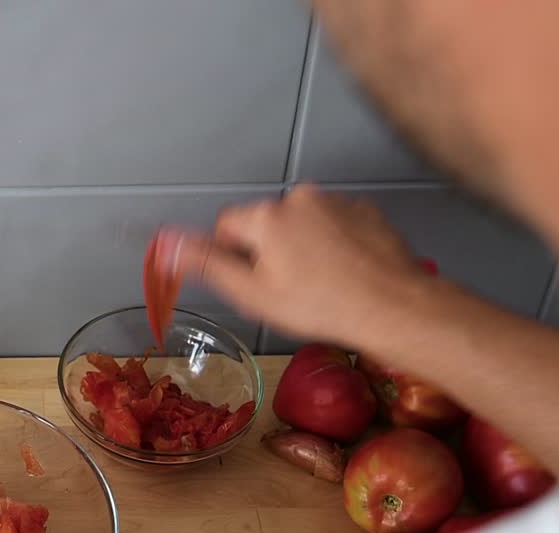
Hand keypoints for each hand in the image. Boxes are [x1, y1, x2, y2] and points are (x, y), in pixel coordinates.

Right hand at [177, 185, 432, 345]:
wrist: (392, 306)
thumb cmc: (322, 306)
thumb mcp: (252, 294)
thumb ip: (206, 264)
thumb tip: (166, 245)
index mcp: (267, 216)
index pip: (226, 225)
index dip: (233, 257)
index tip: (253, 280)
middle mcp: (300, 199)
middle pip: (265, 223)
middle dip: (269, 250)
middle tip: (286, 288)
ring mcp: (336, 202)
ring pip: (300, 224)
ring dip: (302, 247)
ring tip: (319, 283)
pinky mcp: (364, 211)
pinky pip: (333, 225)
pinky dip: (332, 244)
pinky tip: (342, 273)